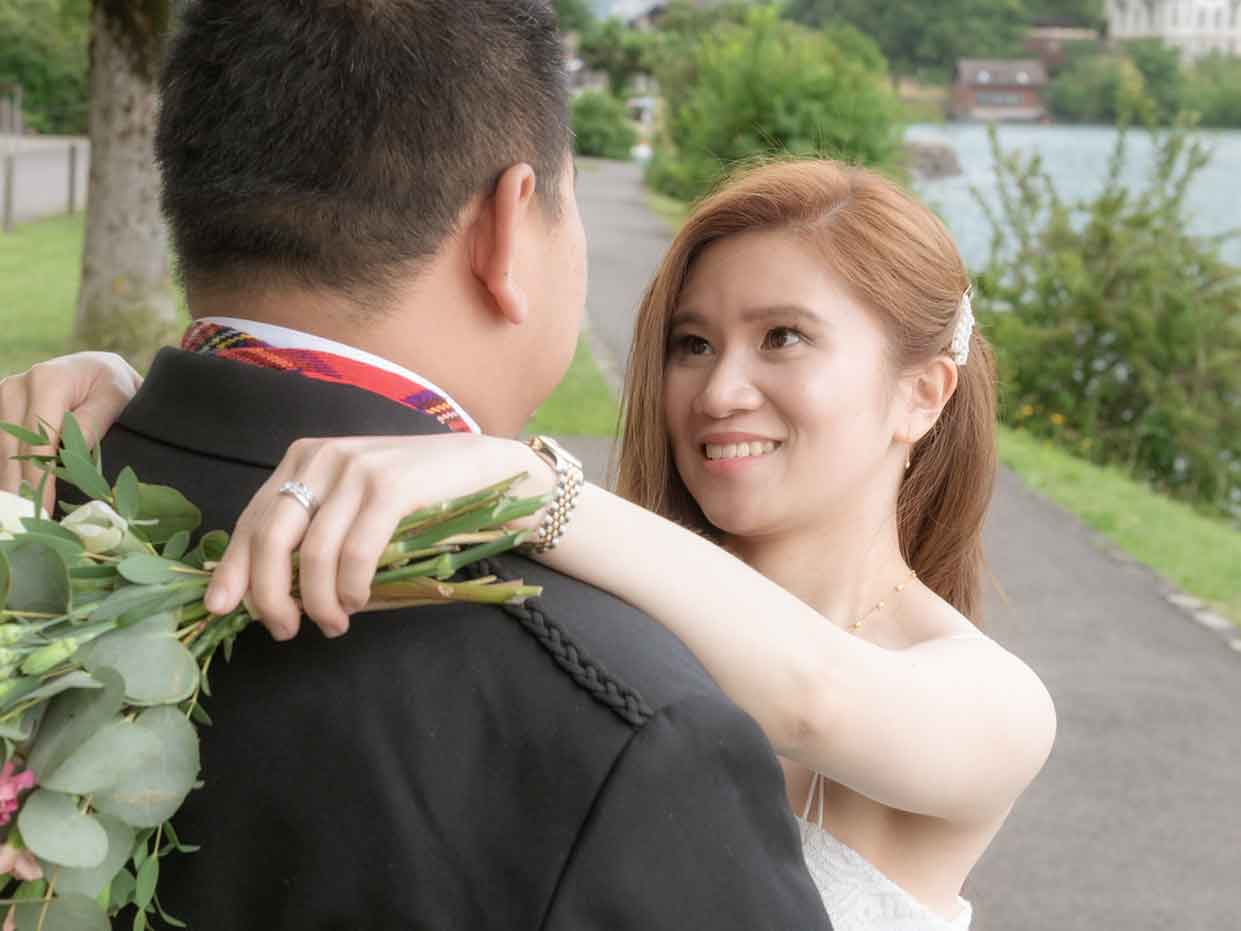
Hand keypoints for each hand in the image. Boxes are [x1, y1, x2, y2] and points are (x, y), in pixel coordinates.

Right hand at [0, 353, 141, 511]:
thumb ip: (93, 422)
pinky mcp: (1, 412)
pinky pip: (0, 448)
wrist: (98, 370)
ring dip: (10, 484)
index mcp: (47, 380)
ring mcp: (4, 398)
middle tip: (31, 523)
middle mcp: (17, 387)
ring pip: (2, 452)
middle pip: (13, 449)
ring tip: (21, 515)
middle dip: (21, 488)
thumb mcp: (116, 398)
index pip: (38, 441)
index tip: (44, 510)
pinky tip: (15, 496)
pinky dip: (8, 472)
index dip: (40, 480)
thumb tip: (67, 454)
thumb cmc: (113, 386)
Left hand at [203, 434, 553, 640]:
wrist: (491, 471)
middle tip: (285, 630)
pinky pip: (356, 551)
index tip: (221, 609)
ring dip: (318, 601)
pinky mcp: (392, 485)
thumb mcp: (354, 506)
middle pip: (272, 537)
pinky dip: (351, 586)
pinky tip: (356, 602)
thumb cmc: (420, 497)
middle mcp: (323, 457)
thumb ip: (312, 531)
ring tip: (333, 623)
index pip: (252, 519)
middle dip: (270, 594)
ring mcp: (358, 468)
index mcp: (304, 459)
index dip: (233, 569)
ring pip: (314, 552)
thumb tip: (263, 588)